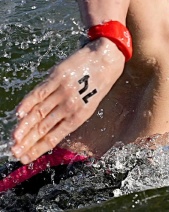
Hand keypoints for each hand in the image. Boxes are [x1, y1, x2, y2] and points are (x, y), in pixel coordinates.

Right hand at [11, 38, 124, 163]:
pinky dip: (28, 103)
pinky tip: (19, 114)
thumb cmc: (98, 83)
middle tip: (15, 152)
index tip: (26, 158)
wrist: (106, 59)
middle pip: (44, 128)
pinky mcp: (57, 77)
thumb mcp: (90, 104)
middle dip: (28, 142)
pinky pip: (39, 93)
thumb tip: (50, 129)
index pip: (55, 136)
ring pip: (39, 112)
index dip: (39, 148)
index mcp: (80, 115)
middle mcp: (71, 106)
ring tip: (14, 138)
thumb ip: (71, 116)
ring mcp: (63, 91)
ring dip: (24, 127)